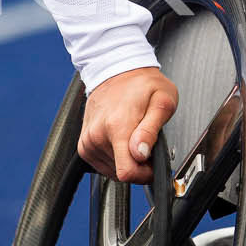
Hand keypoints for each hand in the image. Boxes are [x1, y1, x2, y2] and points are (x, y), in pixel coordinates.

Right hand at [78, 66, 177, 183]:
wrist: (116, 71)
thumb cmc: (142, 85)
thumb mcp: (162, 101)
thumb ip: (151, 130)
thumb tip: (140, 154)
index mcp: (117, 127)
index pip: (127, 173)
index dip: (145, 174)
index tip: (152, 162)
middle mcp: (97, 136)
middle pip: (121, 173)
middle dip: (138, 163)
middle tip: (145, 140)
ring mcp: (88, 142)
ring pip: (113, 171)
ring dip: (126, 159)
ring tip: (132, 135)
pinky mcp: (83, 146)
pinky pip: (103, 165)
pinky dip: (115, 158)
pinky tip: (121, 139)